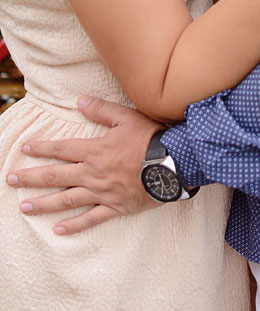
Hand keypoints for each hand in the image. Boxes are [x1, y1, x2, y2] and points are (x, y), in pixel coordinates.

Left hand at [6, 96, 161, 235]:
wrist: (172, 162)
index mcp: (95, 150)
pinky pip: (91, 218)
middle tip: (11, 180)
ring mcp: (102, 192)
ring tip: (25, 207)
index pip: (62, 149)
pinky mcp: (114, 206)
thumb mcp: (127, 117)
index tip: (26, 149)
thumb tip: (81, 100)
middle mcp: (93, 173)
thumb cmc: (151, 138)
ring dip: (44, 203)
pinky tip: (59, 230)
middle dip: (32, 177)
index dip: (43, 148)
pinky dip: (74, 225)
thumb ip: (102, 110)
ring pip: (67, 199)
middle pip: (57, 176)